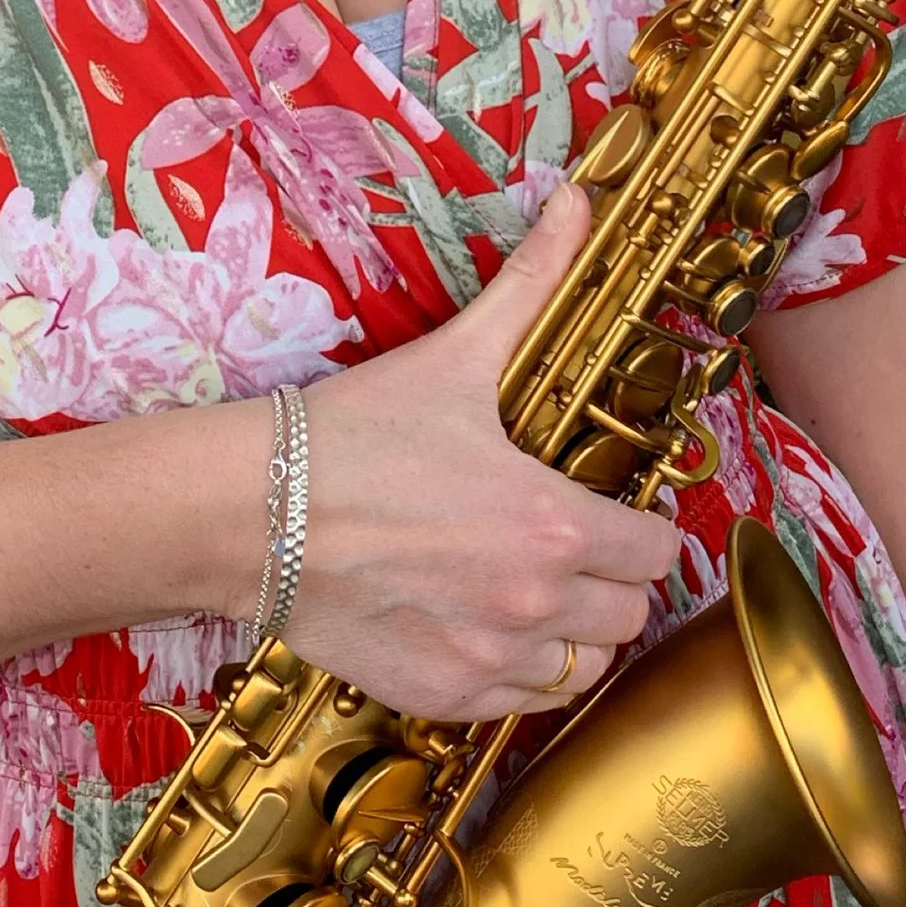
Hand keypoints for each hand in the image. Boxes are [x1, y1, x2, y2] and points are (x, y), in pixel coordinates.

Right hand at [276, 184, 681, 722]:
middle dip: (610, 581)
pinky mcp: (441, 695)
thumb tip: (579, 201)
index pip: (658, 551)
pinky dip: (519, 675)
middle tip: (569, 547)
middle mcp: (533, 603)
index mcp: (553, 524)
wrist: (247, 513)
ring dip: (573, 634)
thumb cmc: (351, 435)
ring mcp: (488, 658)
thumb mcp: (453, 357)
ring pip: (585, 669)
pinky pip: (523, 705)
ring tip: (533, 593)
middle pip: (630, 614)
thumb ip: (532, 284)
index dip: (640, 527)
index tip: (608, 510)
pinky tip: (484, 628)